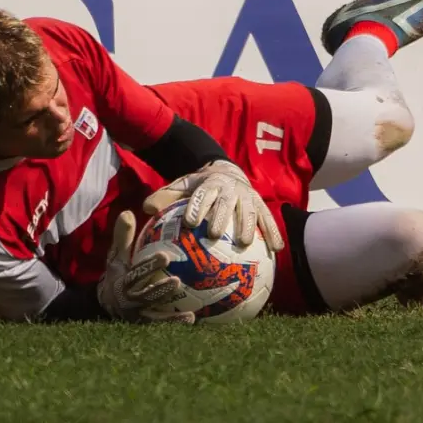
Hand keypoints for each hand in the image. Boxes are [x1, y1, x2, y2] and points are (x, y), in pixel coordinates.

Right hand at [96, 210, 194, 323]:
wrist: (108, 303)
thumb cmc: (118, 273)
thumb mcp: (116, 256)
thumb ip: (123, 237)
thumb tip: (127, 212)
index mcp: (122, 282)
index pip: (136, 273)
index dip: (149, 266)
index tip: (165, 257)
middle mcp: (129, 302)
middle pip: (145, 296)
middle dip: (160, 290)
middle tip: (178, 281)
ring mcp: (138, 316)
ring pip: (155, 318)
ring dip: (172, 317)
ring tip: (192, 314)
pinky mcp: (146, 327)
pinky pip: (164, 328)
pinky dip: (178, 325)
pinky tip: (197, 321)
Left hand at [142, 160, 284, 253]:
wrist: (227, 173)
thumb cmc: (200, 187)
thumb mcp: (182, 187)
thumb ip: (165, 197)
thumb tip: (146, 208)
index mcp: (210, 183)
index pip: (202, 194)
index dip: (197, 206)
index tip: (189, 222)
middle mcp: (231, 188)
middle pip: (226, 202)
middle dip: (221, 217)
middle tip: (214, 234)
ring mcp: (248, 196)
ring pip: (250, 209)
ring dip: (249, 226)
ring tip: (245, 244)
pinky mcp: (261, 204)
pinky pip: (269, 219)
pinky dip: (274, 232)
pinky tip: (277, 250)